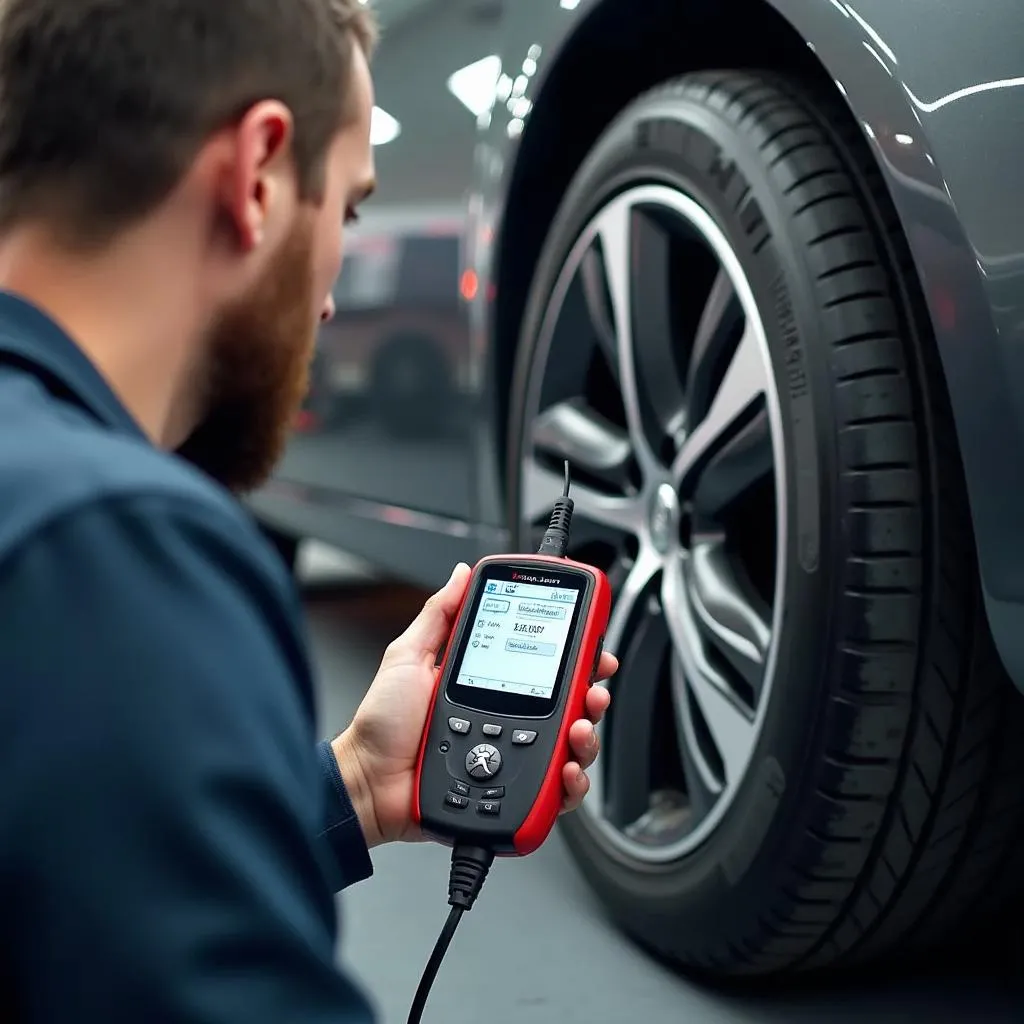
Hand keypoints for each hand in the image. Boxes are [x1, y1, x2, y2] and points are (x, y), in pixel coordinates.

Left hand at [333, 562, 617, 846]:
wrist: (368, 782)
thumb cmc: (383, 725)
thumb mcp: (409, 656)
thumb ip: (439, 615)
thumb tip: (462, 574)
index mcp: (490, 683)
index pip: (544, 664)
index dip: (574, 654)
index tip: (591, 644)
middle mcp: (507, 719)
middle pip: (569, 705)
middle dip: (592, 693)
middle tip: (592, 688)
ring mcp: (512, 756)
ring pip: (571, 747)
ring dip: (586, 736)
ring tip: (578, 728)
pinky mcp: (512, 792)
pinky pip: (555, 793)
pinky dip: (571, 783)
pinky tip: (565, 770)